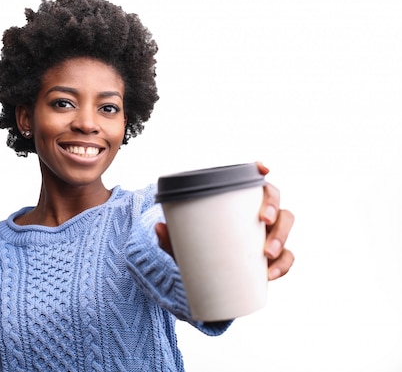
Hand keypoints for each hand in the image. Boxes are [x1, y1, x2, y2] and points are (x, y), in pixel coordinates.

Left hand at [155, 162, 294, 280]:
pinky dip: (282, 266)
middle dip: (274, 206)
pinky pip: (286, 258)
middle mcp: (257, 211)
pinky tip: (270, 274)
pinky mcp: (273, 257)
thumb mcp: (184, 243)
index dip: (260, 170)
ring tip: (267, 253)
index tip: (262, 169)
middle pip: (275, 198)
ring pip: (285, 225)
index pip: (252, 179)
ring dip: (281, 237)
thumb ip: (171, 237)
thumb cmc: (199, 247)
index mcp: (238, 200)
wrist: (206, 275)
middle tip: (263, 220)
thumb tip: (159, 228)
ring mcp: (268, 232)